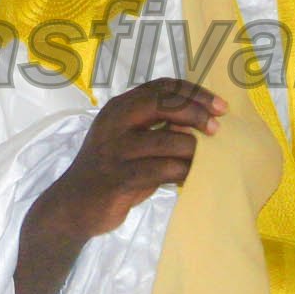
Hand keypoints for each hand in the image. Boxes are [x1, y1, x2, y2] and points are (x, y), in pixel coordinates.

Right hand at [41, 78, 225, 240]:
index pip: (161, 87)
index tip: (220, 107)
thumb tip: (200, 120)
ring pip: (170, 140)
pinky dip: (183, 172)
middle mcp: (114, 122)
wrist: (74, 206)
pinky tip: (187, 177)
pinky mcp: (119, 177)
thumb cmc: (110, 172)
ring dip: (193, 151)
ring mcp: (115, 149)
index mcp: (118, 108)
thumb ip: (157, 127)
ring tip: (200, 161)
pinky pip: (164, 169)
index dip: (194, 93)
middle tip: (216, 128)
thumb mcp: (130, 141)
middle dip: (196, 113)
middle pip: (163, 103)